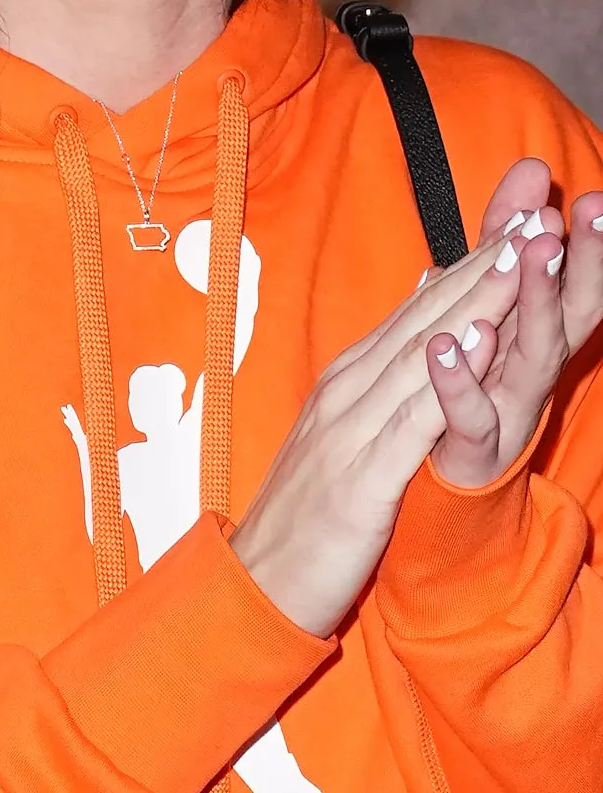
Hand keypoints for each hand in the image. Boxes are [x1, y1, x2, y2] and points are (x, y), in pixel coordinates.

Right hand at [232, 205, 528, 636]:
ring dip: (478, 303)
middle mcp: (347, 392)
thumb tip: (419, 304)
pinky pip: (413, 419)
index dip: (473, 263)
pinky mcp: (363, 478)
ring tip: (524, 257)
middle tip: (536, 212)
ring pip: (424, 356)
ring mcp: (351, 431)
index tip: (521, 217)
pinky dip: (449, 376)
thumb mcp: (341, 432)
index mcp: (346, 381)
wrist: (257, 580)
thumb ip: (380, 374)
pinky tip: (481, 342)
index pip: (419, 311)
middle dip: (486, 264)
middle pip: (426, 318)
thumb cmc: (305, 511)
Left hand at [426, 163, 602, 487]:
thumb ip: (500, 242)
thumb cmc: (465, 389)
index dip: (585, 243)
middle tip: (591, 209)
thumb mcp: (485, 305)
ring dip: (535, 302)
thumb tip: (529, 172)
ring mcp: (506, 412)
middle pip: (566, 312)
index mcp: (533, 337)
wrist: (429, 488)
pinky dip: (458, 380)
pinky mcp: (470, 451)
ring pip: (531, 357)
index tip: (589, 194)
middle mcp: (530, 372)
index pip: (568, 284)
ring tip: (533, 253)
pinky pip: (467, 416)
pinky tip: (447, 343)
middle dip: (582, 261)